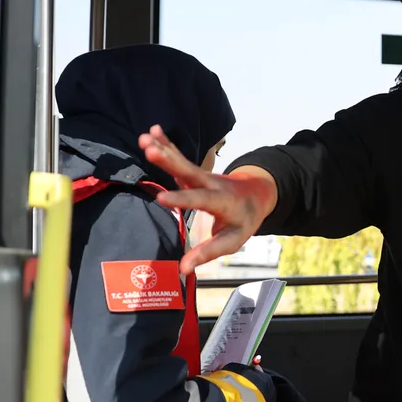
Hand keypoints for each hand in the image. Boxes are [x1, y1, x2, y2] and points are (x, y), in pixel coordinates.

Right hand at [138, 125, 277, 274]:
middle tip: (150, 150)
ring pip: (182, 161)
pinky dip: (166, 144)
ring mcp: (202, 175)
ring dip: (163, 148)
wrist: (256, 194)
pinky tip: (152, 132)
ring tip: (144, 137)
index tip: (161, 198)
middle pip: (188, 172)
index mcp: (222, 201)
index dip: (182, 199)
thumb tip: (183, 269)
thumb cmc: (243, 220)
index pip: (200, 200)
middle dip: (169, 161)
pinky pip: (179, 156)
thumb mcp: (233, 240)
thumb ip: (208, 252)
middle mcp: (211, 184)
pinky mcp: (194, 171)